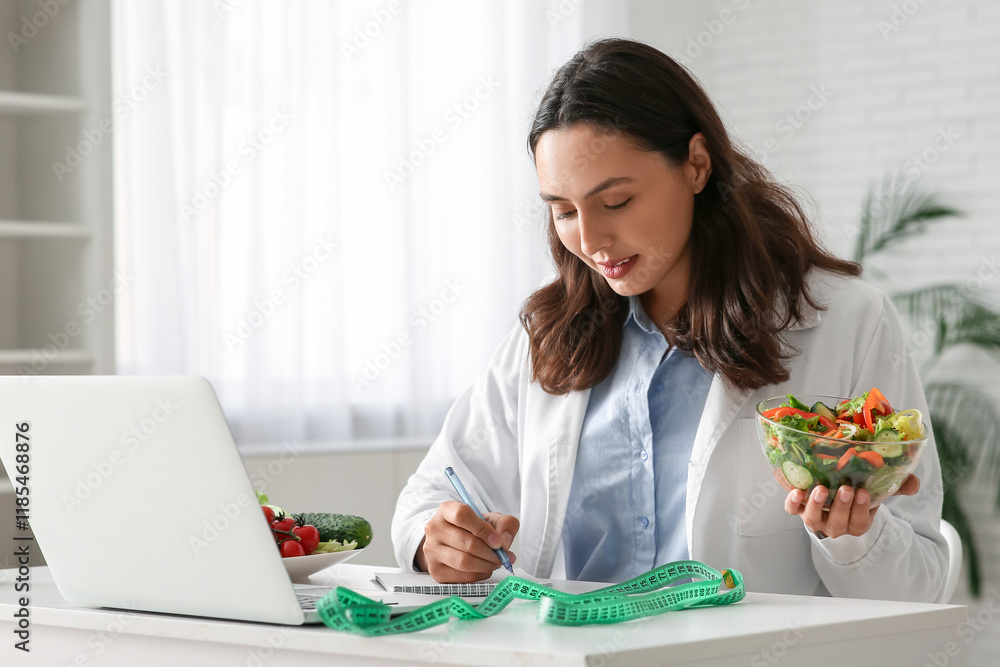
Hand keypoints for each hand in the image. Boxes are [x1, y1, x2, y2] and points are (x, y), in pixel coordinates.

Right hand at [414, 501, 518, 582]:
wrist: (451, 542)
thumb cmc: (473, 529)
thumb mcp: (490, 519)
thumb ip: (505, 524)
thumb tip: (505, 541)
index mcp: (447, 510)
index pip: (462, 515)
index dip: (483, 529)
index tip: (498, 542)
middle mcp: (435, 528)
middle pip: (467, 543)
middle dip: (491, 553)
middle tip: (504, 556)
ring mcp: (432, 551)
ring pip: (464, 562)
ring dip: (486, 565)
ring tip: (496, 562)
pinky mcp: (435, 570)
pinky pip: (462, 577)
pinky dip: (479, 575)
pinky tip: (484, 568)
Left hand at [784, 475, 919, 538]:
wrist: (834, 492)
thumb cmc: (859, 492)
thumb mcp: (878, 490)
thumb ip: (897, 486)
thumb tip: (914, 484)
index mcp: (857, 523)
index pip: (860, 522)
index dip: (861, 510)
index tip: (864, 492)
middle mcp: (835, 525)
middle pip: (838, 523)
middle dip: (842, 507)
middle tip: (846, 489)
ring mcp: (816, 517)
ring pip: (814, 519)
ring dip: (817, 505)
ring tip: (821, 489)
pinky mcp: (799, 508)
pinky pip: (793, 510)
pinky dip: (792, 503)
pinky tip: (796, 492)